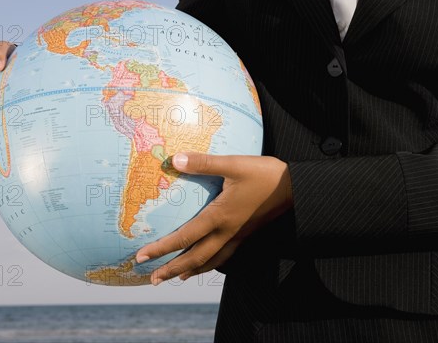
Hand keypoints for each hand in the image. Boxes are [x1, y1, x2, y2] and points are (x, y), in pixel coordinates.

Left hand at [136, 152, 292, 284]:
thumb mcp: (234, 164)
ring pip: (210, 261)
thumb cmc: (265, 175)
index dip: (161, 248)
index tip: (141, 257)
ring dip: (190, 271)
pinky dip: (210, 264)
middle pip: (194, 258)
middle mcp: (226, 232)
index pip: (184, 237)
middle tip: (152, 279)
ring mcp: (237, 236)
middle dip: (171, 269)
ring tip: (176, 278)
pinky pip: (224, 256)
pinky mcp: (246, 234)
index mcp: (219, 217)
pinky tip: (206, 263)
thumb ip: (204, 163)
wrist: (296, 189)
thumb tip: (175, 159)